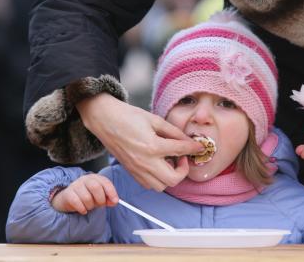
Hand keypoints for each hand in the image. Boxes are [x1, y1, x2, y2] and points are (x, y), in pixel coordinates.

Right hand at [51, 174, 118, 214]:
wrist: (68, 199)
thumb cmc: (87, 196)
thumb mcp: (99, 196)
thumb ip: (108, 198)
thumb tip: (115, 201)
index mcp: (95, 178)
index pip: (105, 182)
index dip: (111, 192)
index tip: (115, 201)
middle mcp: (85, 179)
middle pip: (96, 188)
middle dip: (100, 200)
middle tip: (99, 205)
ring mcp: (75, 185)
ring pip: (87, 198)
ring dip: (90, 206)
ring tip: (89, 206)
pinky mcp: (68, 193)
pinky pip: (77, 203)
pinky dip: (82, 209)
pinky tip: (83, 209)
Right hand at [76, 93, 204, 190]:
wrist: (105, 120)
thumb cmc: (128, 116)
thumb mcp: (154, 119)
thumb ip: (173, 132)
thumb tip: (187, 140)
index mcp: (152, 146)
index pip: (180, 150)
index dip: (193, 148)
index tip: (199, 147)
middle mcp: (145, 162)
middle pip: (173, 179)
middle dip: (183, 170)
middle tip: (182, 158)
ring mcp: (137, 169)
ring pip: (161, 186)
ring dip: (170, 176)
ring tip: (169, 161)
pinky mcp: (131, 172)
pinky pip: (149, 184)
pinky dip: (158, 179)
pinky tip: (158, 165)